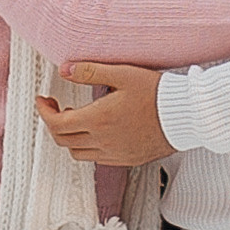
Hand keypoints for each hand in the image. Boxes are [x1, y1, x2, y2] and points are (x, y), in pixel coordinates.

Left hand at [37, 62, 172, 165]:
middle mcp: (103, 141)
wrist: (187, 116)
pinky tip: (96, 130)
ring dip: (70, 137)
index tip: (43, 100)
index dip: (44, 112)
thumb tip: (64, 70)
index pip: (57, 124)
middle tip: (57, 106)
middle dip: (54, 123)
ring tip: (77, 118)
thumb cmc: (157, 92)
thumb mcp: (123, 74)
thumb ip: (91, 71)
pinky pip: (96, 158)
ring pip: (78, 153)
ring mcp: (115, 154)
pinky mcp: (127, 159)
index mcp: (98, 120)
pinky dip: (87, 146)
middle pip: (63, 140)